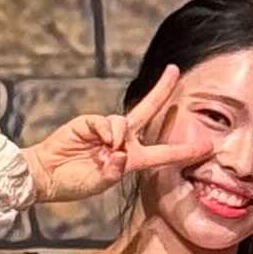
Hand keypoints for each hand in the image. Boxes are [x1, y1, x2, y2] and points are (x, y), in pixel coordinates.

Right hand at [22, 71, 206, 208]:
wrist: (45, 176)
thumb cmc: (73, 182)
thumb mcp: (99, 183)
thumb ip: (113, 171)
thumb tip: (121, 150)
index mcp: (132, 159)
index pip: (164, 152)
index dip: (185, 150)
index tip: (208, 145)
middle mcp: (123, 141)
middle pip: (148, 111)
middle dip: (162, 90)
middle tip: (175, 70)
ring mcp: (106, 130)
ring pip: (125, 121)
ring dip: (120, 136)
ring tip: (107, 152)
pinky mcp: (89, 122)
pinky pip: (106, 122)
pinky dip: (107, 132)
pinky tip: (100, 142)